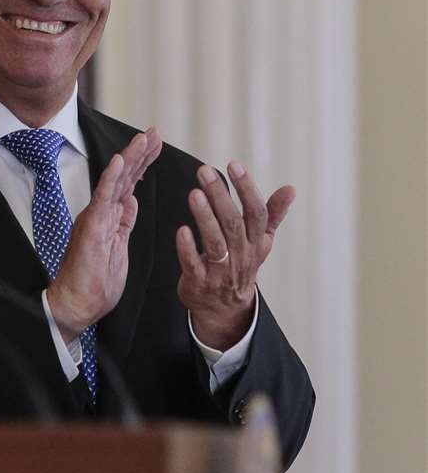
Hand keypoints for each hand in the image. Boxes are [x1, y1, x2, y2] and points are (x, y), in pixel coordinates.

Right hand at [46, 127, 162, 336]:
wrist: (76, 305)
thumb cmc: (95, 284)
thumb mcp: (119, 249)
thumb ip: (123, 224)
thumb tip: (131, 202)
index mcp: (110, 219)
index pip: (129, 185)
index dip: (142, 164)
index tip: (155, 145)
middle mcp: (101, 213)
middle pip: (124, 177)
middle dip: (141, 153)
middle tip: (154, 132)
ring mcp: (95, 218)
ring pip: (115, 181)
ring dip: (130, 157)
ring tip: (143, 138)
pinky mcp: (91, 226)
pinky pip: (103, 197)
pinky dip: (112, 177)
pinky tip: (121, 160)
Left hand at [177, 161, 293, 348]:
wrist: (226, 308)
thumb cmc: (241, 264)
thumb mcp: (261, 242)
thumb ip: (272, 214)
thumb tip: (291, 189)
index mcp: (257, 242)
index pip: (257, 213)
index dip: (247, 188)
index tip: (233, 165)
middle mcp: (242, 255)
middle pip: (233, 223)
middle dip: (219, 196)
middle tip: (204, 171)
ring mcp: (221, 270)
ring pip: (215, 242)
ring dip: (204, 217)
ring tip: (194, 193)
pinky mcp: (199, 282)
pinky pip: (194, 264)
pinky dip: (188, 248)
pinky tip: (182, 230)